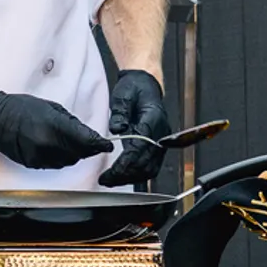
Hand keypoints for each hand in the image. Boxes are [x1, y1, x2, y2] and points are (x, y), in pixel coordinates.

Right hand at [0, 88, 113, 170]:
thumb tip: (85, 133)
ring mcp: (41, 156)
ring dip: (73, 154)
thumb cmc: (19, 109)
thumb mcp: (50, 107)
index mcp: (54, 126)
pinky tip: (54, 147)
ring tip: (66, 141)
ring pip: (68, 161)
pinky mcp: (34, 164)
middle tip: (88, 141)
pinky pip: (55, 164)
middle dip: (86, 148)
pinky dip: (60, 158)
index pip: (86, 140)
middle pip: (79, 153)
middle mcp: (49, 144)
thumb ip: (70, 122)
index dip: (99, 144)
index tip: (106, 145)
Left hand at [104, 68, 170, 186]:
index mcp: (153, 119)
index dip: (127, 162)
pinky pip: (150, 167)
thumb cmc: (135, 89)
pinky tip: (122, 177)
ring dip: (131, 178)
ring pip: (149, 169)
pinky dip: (137, 175)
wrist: (145, 85)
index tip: (112, 171)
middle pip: (146, 163)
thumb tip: (117, 128)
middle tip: (106, 180)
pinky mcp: (157, 147)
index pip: (141, 147)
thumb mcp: (123, 95)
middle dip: (126, 175)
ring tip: (111, 181)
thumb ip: (120, 112)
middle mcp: (160, 133)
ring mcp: (160, 141)